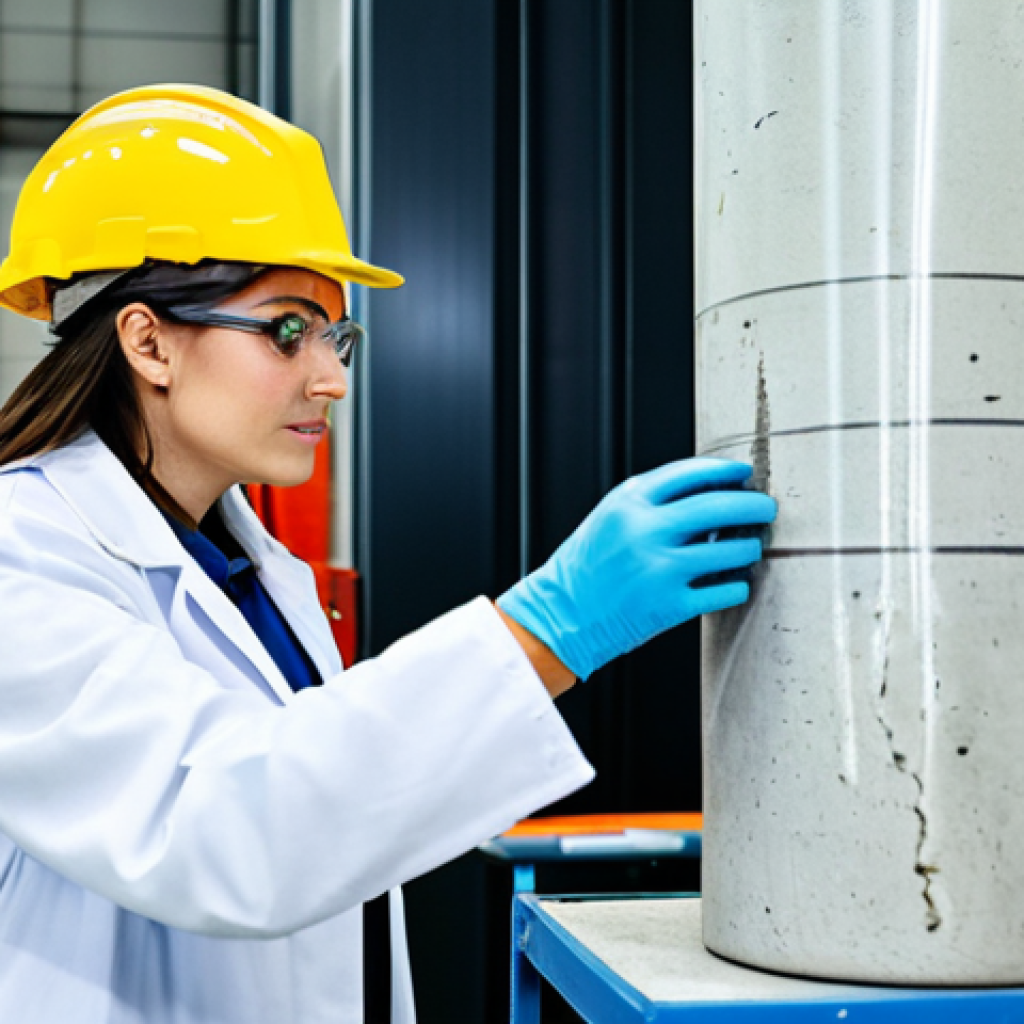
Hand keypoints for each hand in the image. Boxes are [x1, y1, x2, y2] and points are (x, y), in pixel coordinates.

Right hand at [497, 458, 776, 679]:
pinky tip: (735, 583)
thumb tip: (711, 491)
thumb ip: (654, 502)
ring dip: (749, 548)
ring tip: (750, 548)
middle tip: (766, 508)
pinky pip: (723, 591)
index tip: (743, 474)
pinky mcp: (669, 605)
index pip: (690, 473)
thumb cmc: (588, 564)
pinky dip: (736, 586)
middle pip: (718, 507)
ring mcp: (659, 570)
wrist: (561, 612)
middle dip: (752, 506)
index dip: (724, 471)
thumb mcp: (612, 517)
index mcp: (629, 504)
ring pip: (729, 551)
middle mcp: (645, 532)